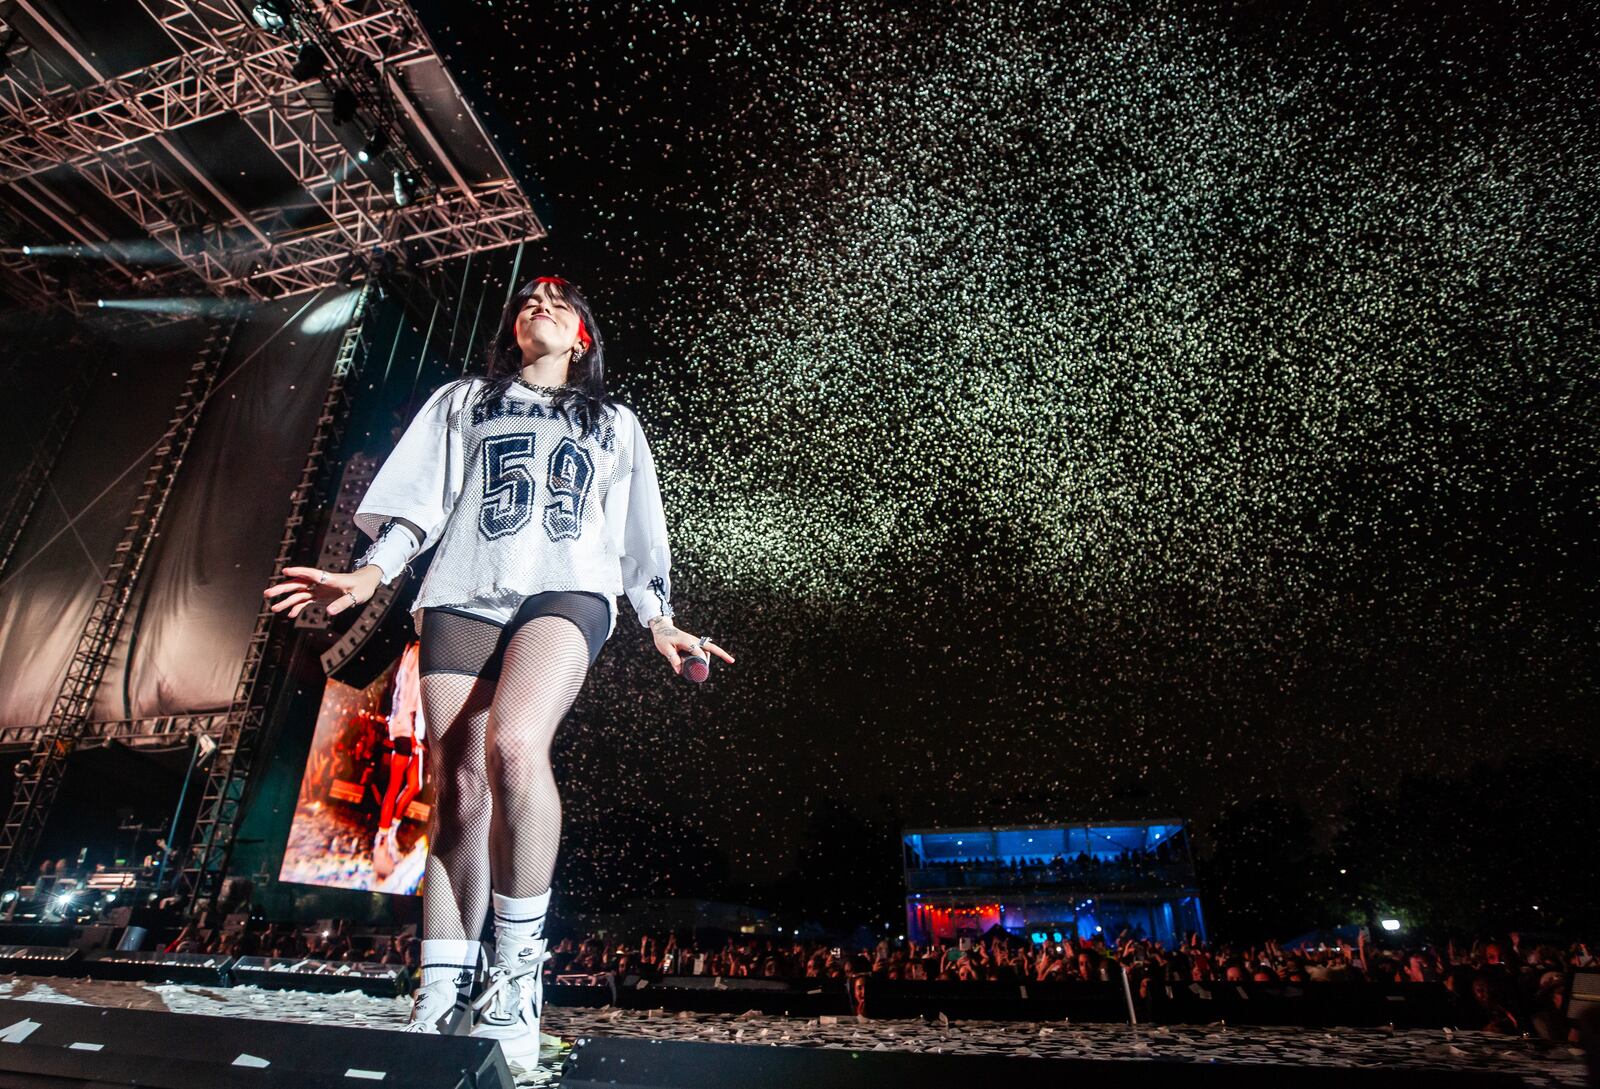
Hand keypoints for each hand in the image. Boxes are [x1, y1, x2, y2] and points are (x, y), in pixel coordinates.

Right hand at [264, 565, 381, 618]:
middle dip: (283, 589)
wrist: (366, 584)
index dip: (299, 572)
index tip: (285, 571)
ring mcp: (319, 590)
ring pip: (299, 594)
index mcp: (329, 579)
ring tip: (273, 608)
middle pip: (298, 584)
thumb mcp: (356, 596)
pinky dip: (298, 607)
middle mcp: (320, 583)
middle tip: (267, 593)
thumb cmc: (362, 587)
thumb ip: (342, 604)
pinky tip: (290, 614)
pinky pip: (306, 601)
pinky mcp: (320, 596)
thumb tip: (330, 612)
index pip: (311, 574)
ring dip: (286, 600)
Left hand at [649, 616, 734, 674]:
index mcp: (687, 642)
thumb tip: (679, 671)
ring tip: (718, 664)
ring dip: (714, 656)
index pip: (699, 652)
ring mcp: (695, 641)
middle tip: (731, 661)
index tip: (703, 671)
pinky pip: (705, 649)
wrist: (663, 628)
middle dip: (722, 653)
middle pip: (711, 647)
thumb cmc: (663, 638)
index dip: (702, 661)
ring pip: (708, 649)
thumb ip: (672, 659)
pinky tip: (707, 663)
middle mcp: (694, 641)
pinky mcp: (694, 643)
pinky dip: (707, 656)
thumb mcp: (665, 649)